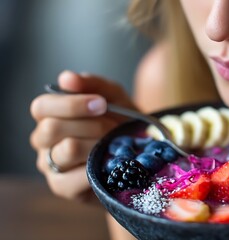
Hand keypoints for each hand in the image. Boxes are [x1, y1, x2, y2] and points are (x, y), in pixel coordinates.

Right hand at [30, 70, 134, 202]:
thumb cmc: (122, 121)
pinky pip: (75, 177)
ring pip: (67, 150)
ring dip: (99, 144)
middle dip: (91, 125)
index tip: (101, 104)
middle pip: (52, 128)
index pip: (42, 106)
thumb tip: (67, 78)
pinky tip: (111, 161)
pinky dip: (98, 166)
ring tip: (116, 144)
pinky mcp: (63, 187)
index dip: (72, 104)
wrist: (143, 150)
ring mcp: (51, 166)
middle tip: (114, 127)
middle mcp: (44, 141)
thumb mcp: (114, 97)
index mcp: (49, 115)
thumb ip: (93, 84)